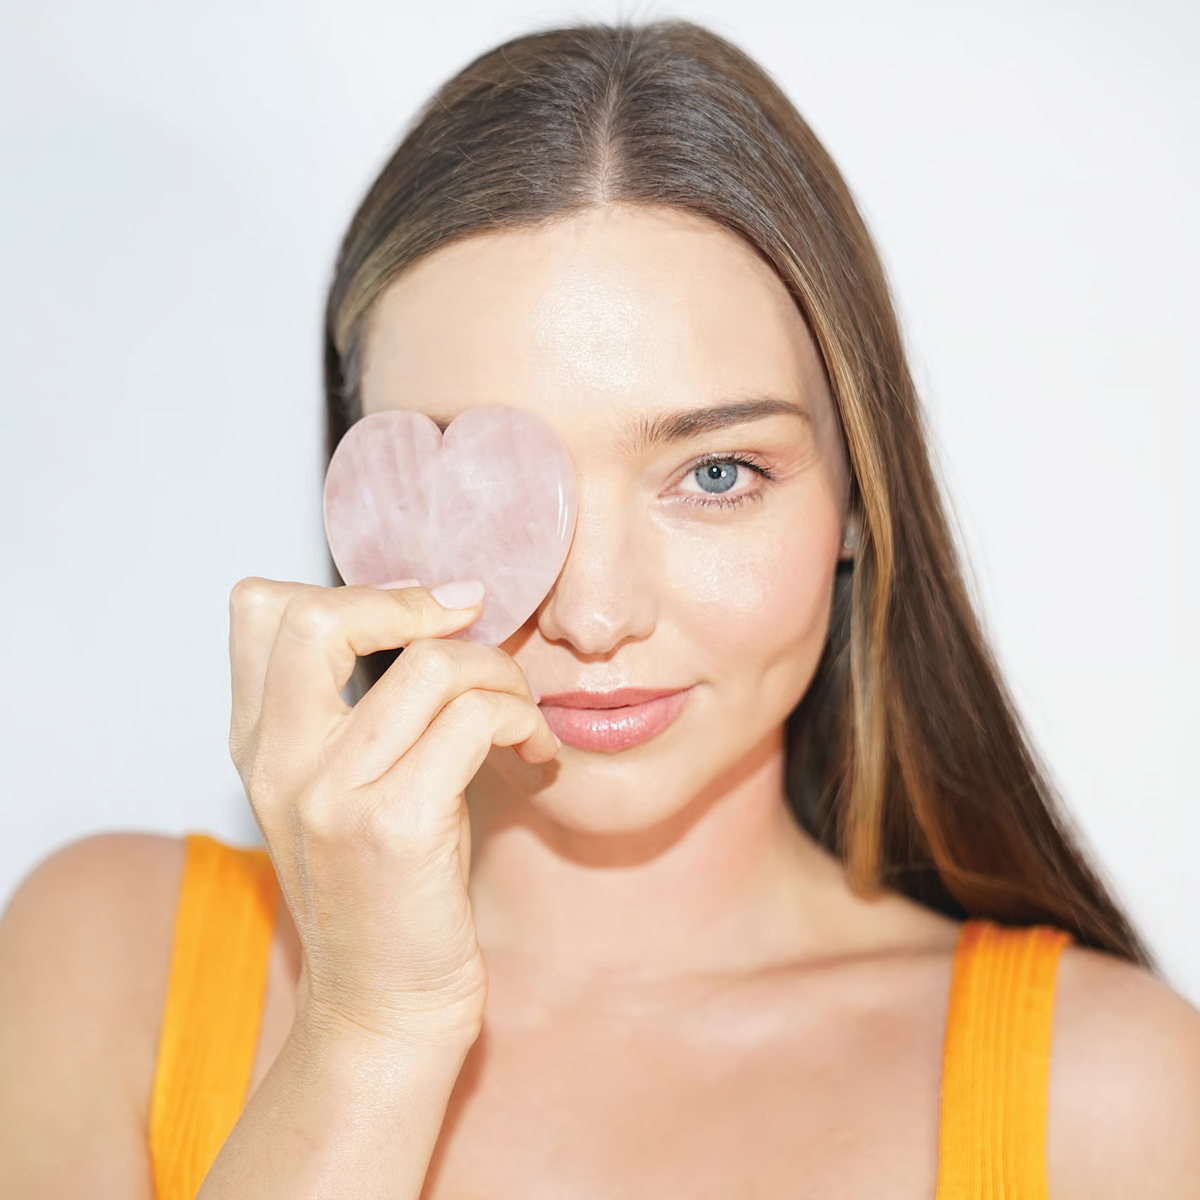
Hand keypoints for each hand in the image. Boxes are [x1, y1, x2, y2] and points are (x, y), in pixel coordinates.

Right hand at [228, 577, 556, 1049]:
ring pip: (430, 667)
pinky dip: (520, 719)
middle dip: (411, 603)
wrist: (383, 1011)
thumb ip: (357, 712)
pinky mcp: (395, 828)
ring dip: (500, 674)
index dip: (351, 590)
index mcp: (261, 746)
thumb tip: (436, 615)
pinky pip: (475, 722)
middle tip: (469, 625)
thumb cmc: (385, 894)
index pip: (260, 610)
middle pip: (316, 617)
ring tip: (519, 713)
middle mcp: (281, 764)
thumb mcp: (346, 792)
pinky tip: (535, 751)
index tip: (422, 614)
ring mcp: (332, 797)